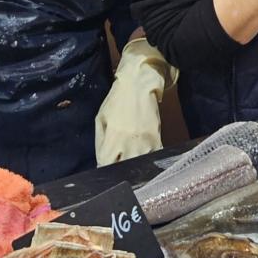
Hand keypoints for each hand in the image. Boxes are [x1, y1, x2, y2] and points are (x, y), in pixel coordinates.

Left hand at [95, 38, 174, 164]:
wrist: (139, 85)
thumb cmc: (117, 101)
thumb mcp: (101, 119)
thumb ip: (100, 142)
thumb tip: (101, 160)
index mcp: (112, 139)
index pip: (105, 166)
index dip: (103, 170)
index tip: (104, 169)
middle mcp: (128, 145)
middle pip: (122, 171)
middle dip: (118, 172)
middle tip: (116, 168)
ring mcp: (145, 144)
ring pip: (138, 168)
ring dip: (133, 169)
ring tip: (129, 165)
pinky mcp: (157, 141)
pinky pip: (152, 159)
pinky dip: (147, 161)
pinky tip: (142, 158)